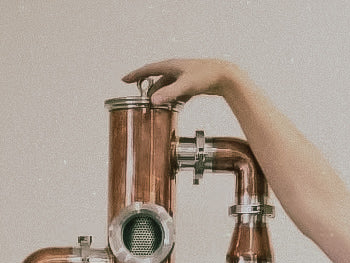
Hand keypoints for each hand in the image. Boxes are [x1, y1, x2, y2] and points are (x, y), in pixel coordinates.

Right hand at [122, 59, 239, 107]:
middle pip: (156, 80)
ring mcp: (183, 77)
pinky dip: (172, 100)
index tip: (124, 80)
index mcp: (171, 66)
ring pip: (167, 87)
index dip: (135, 75)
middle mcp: (175, 70)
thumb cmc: (206, 76)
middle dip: (147, 89)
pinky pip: (177, 93)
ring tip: (154, 107)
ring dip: (160, 96)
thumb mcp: (185, 86)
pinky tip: (172, 108)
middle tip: (139, 100)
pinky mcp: (190, 85)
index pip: (148, 69)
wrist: (225, 76)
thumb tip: (153, 101)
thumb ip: (169, 94)